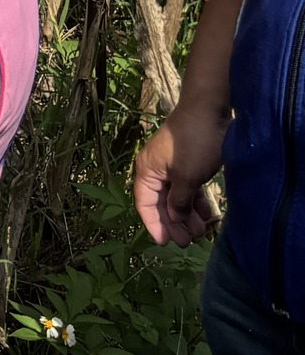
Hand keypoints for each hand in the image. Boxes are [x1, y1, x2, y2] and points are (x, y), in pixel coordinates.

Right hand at [134, 101, 226, 245]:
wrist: (210, 111)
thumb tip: (174, 218)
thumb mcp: (187, 177)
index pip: (144, 204)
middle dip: (173, 223)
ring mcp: (172, 166)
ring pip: (176, 196)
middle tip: (187, 242)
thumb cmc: (194, 144)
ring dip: (187, 215)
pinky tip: (207, 215)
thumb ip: (178, 201)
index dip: (154, 224)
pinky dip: (196, 202)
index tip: (165, 243)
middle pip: (160, 202)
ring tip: (201, 232)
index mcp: (147, 171)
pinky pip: (188, 188)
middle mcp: (155, 169)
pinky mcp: (188, 163)